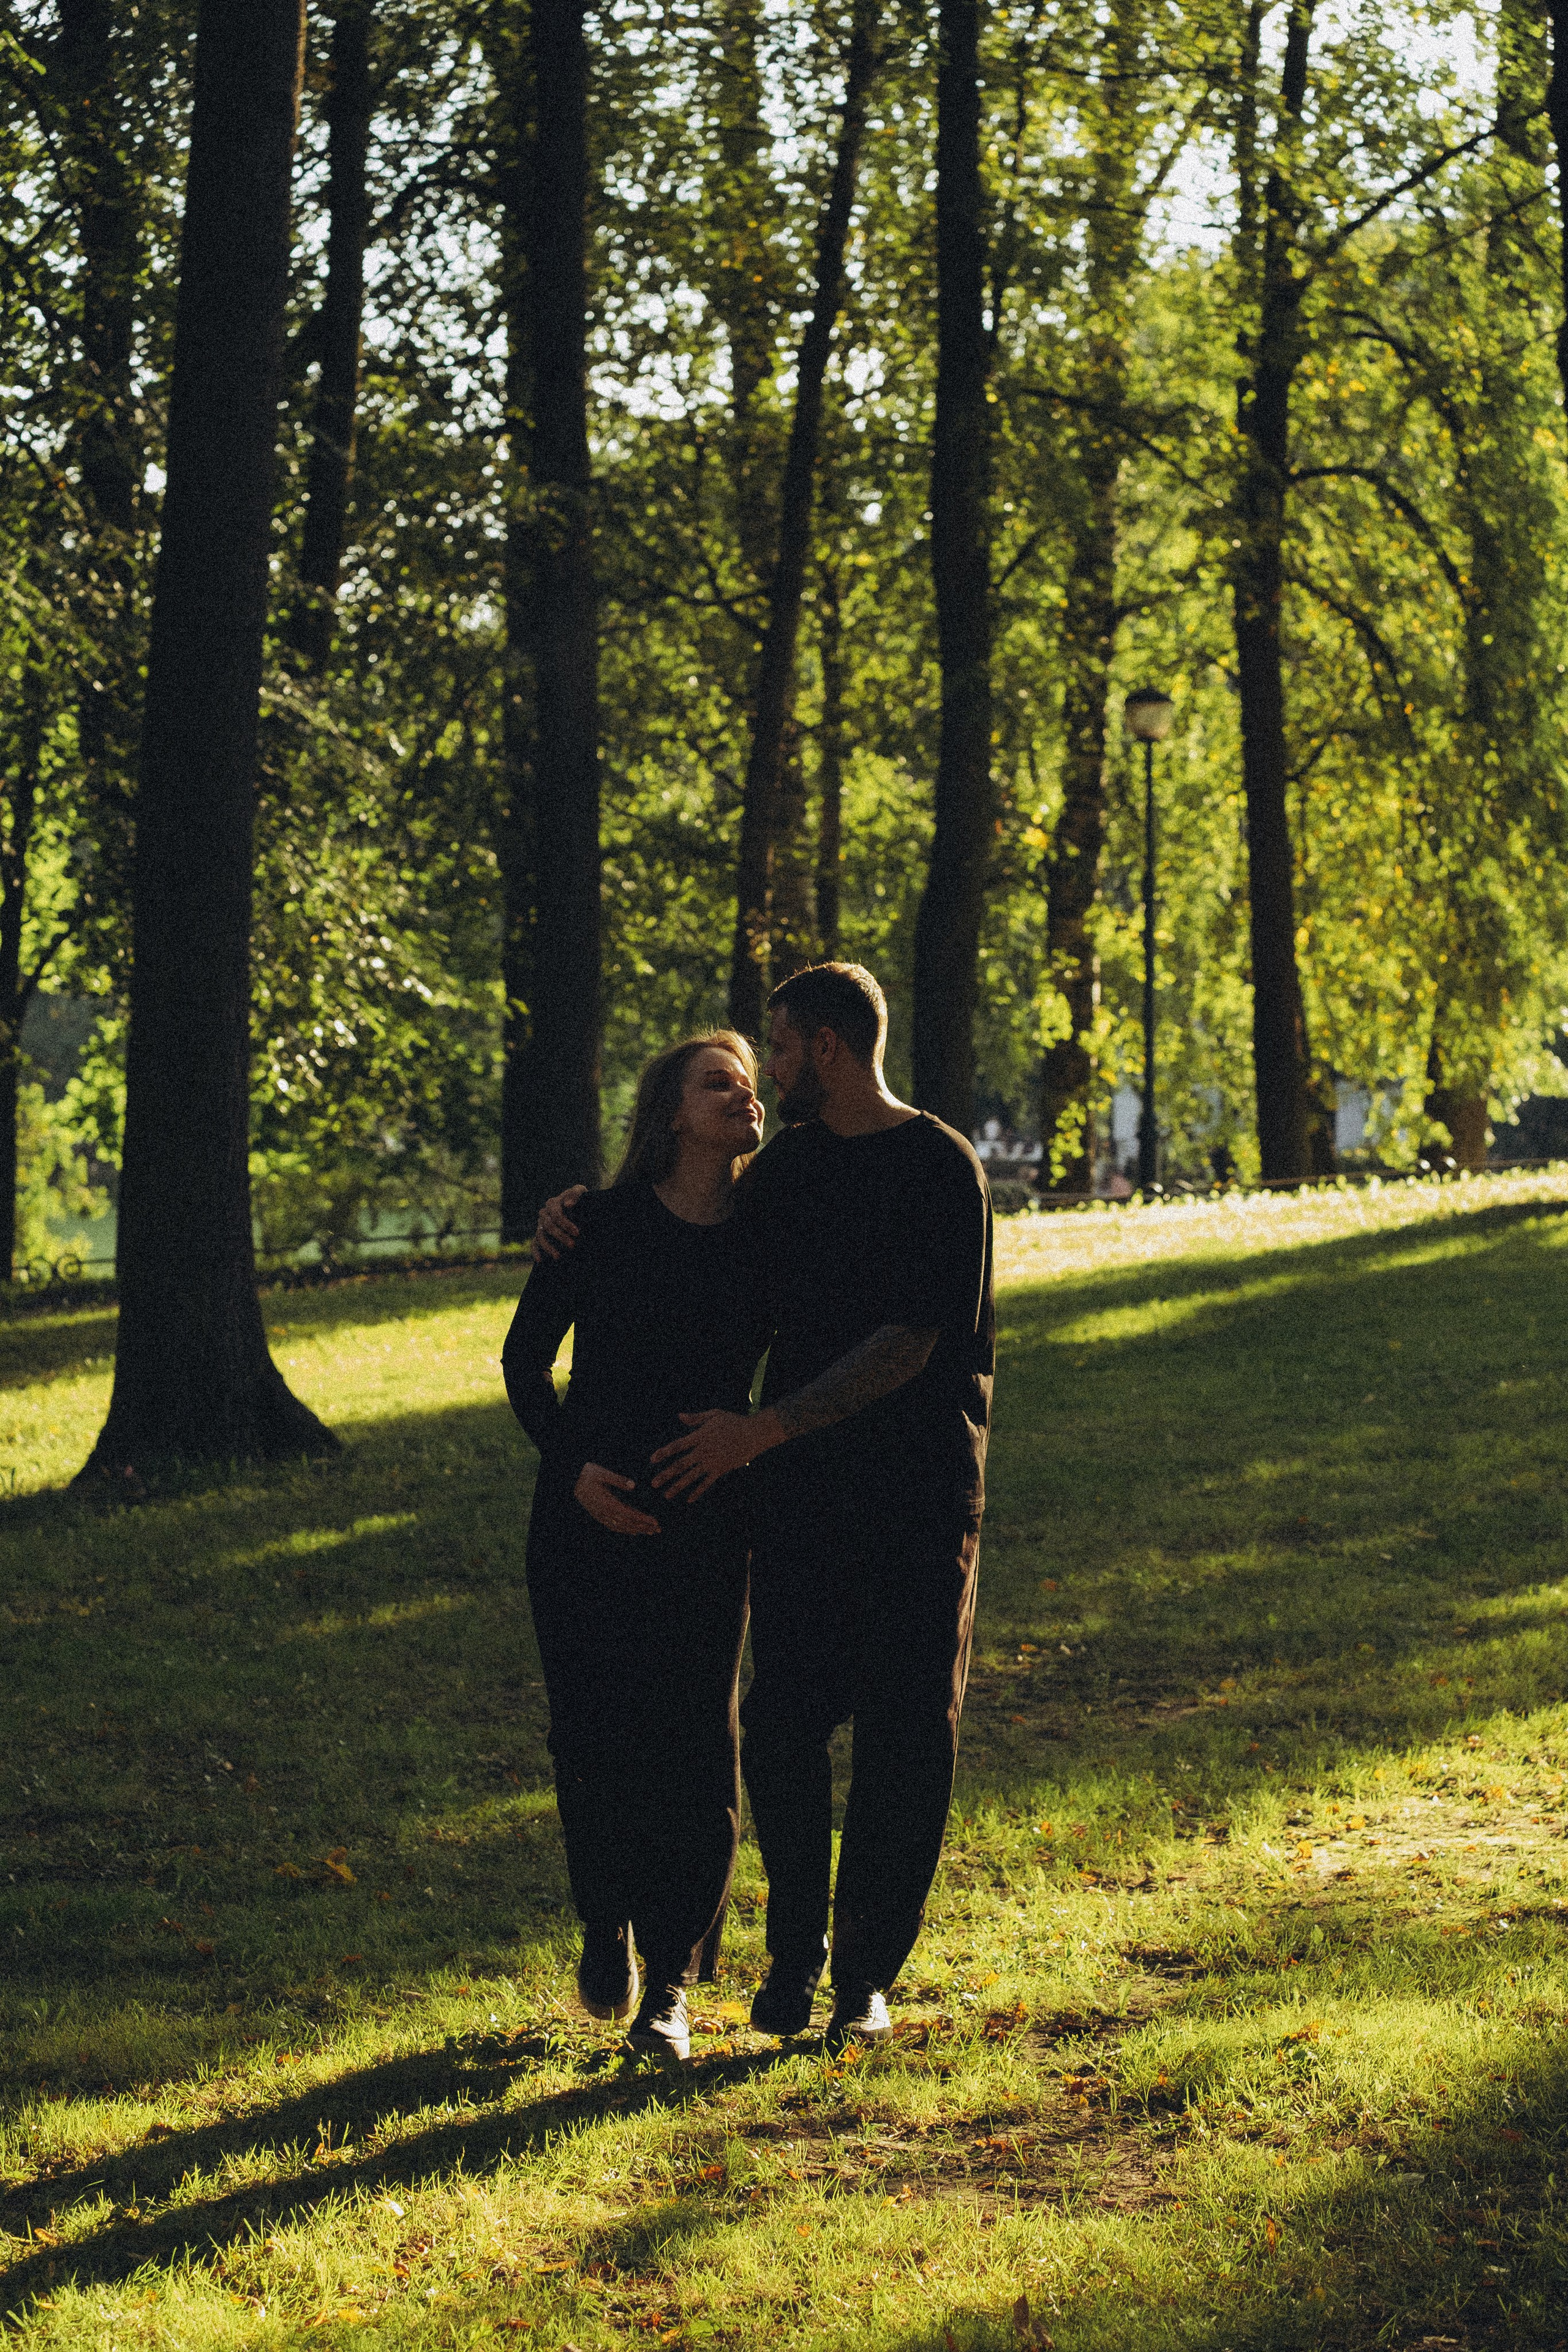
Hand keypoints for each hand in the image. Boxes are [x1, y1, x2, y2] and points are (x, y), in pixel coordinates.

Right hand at [533, 1184, 586, 1262]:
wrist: (578, 1209)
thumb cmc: (580, 1200)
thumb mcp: (581, 1193)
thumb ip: (575, 1194)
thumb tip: (568, 1205)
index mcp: (552, 1203)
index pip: (556, 1215)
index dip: (566, 1224)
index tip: (577, 1233)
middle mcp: (544, 1214)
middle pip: (549, 1226)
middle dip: (561, 1236)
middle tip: (573, 1246)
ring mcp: (540, 1225)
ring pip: (540, 1236)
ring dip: (548, 1247)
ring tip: (558, 1257)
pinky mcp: (539, 1235)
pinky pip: (534, 1244)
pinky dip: (535, 1252)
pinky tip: (540, 1260)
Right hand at [574, 1461, 660, 1535]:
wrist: (570, 1480)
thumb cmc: (587, 1474)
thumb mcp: (602, 1473)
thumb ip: (617, 1479)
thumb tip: (633, 1485)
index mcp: (606, 1502)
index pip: (628, 1514)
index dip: (642, 1519)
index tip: (654, 1521)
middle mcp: (604, 1512)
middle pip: (627, 1523)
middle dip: (643, 1527)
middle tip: (657, 1529)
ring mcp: (600, 1515)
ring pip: (621, 1526)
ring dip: (636, 1529)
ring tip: (649, 1531)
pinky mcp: (598, 1515)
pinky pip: (613, 1526)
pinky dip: (625, 1529)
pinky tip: (633, 1530)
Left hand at [650, 1407, 783, 1500]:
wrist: (754, 1433)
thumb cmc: (734, 1422)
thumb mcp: (714, 1415)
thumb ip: (695, 1418)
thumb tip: (679, 1416)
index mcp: (699, 1437)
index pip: (677, 1446)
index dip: (664, 1453)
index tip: (652, 1460)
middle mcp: (703, 1451)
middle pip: (680, 1464)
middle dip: (666, 1475)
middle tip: (653, 1484)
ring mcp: (712, 1462)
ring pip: (691, 1476)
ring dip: (677, 1486)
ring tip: (666, 1495)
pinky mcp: (721, 1469)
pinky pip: (707, 1483)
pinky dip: (698, 1491)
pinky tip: (689, 1499)